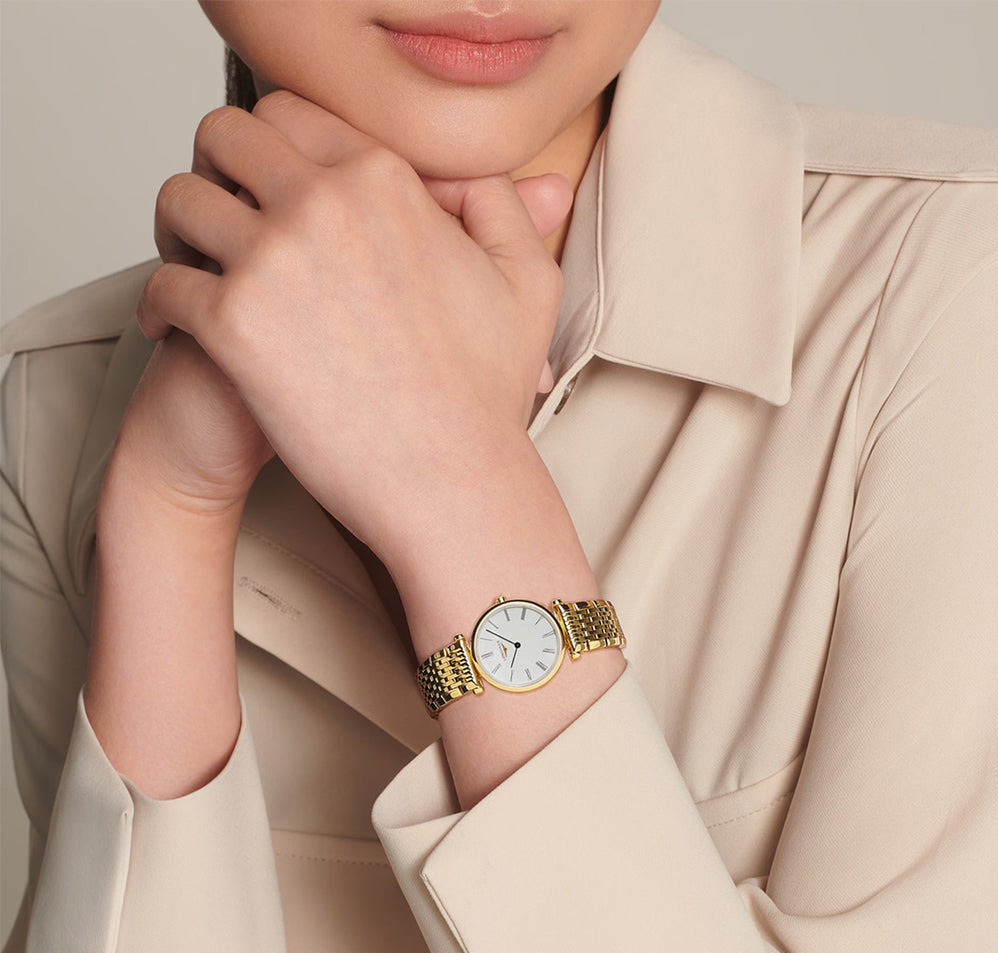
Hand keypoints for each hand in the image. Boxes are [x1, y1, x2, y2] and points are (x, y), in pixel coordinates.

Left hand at [138, 91, 572, 557]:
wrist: (453, 480)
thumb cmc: (488, 395)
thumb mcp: (527, 283)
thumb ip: (500, 207)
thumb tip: (469, 175)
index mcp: (385, 180)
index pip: (294, 116)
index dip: (275, 146)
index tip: (270, 185)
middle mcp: (323, 203)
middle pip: (224, 136)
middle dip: (217, 168)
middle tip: (223, 213)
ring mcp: (272, 261)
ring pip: (179, 200)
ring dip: (178, 229)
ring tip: (194, 265)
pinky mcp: (232, 325)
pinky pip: (162, 283)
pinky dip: (158, 304)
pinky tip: (174, 326)